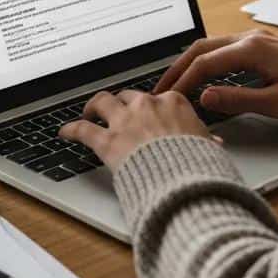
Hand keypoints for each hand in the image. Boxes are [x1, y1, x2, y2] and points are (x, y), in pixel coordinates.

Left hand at [58, 89, 213, 171]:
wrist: (184, 181)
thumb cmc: (198, 165)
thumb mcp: (208, 147)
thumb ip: (204, 140)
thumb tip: (213, 143)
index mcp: (172, 103)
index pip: (156, 98)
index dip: (148, 106)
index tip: (145, 111)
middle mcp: (146, 105)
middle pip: (127, 96)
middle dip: (120, 103)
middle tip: (115, 111)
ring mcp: (124, 121)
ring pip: (101, 102)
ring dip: (93, 107)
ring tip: (88, 112)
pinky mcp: (107, 140)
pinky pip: (83, 129)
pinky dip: (71, 129)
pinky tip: (64, 132)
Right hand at [153, 29, 277, 122]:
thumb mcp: (276, 103)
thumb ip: (236, 99)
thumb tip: (204, 97)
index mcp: (252, 50)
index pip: (205, 63)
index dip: (183, 80)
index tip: (168, 97)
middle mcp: (250, 38)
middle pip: (202, 48)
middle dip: (178, 68)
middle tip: (161, 87)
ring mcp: (255, 39)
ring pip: (211, 46)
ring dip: (190, 63)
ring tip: (175, 82)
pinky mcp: (261, 45)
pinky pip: (224, 48)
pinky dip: (206, 60)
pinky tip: (201, 75)